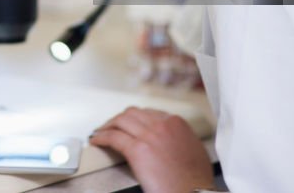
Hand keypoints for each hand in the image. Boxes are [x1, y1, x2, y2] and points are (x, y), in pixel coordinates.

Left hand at [90, 107, 213, 192]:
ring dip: (107, 125)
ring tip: (101, 132)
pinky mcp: (137, 150)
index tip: (129, 124)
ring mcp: (149, 135)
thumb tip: (169, 139)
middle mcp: (162, 125)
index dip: (134, 118)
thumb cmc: (196, 180)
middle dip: (119, 119)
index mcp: (176, 123)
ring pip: (120, 121)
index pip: (148, 112)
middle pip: (132, 114)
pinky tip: (97, 140)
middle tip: (112, 126)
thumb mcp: (194, 150)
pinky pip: (113, 137)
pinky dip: (101, 137)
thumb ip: (180, 138)